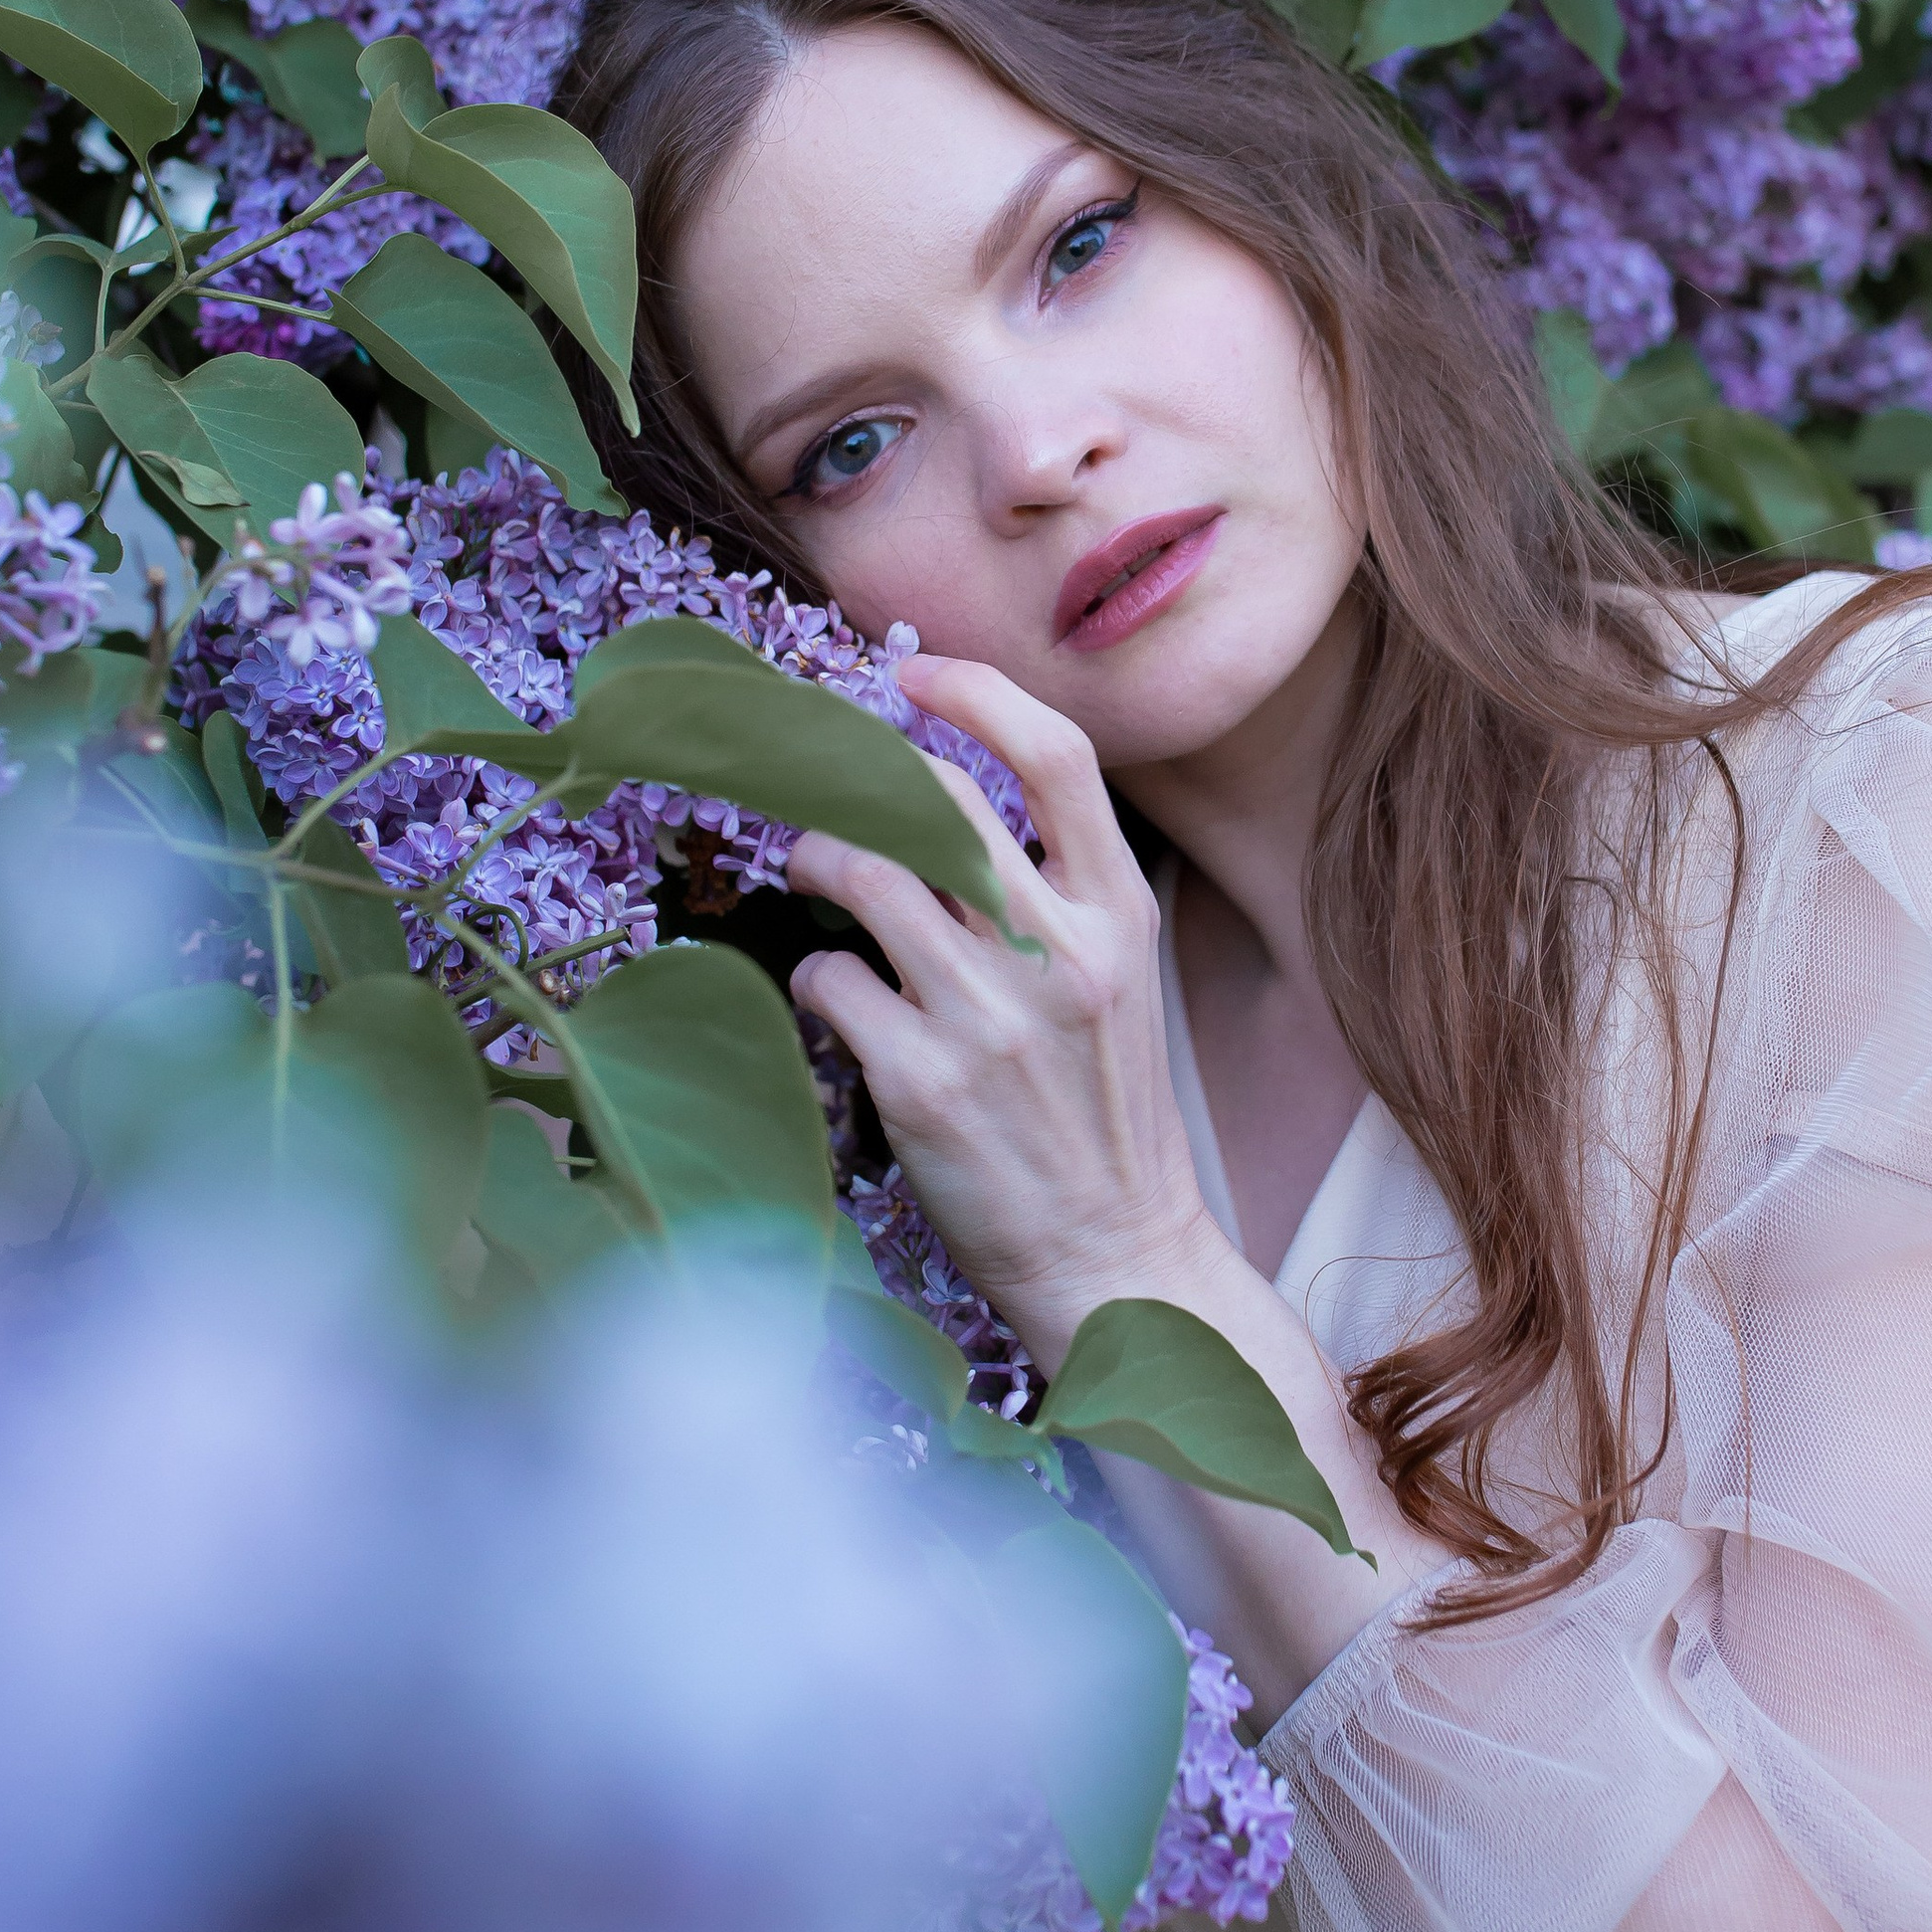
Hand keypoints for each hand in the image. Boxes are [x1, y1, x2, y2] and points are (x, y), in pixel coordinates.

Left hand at [785, 658, 1221, 1360]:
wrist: (1115, 1254)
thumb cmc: (1102, 1110)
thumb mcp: (1117, 979)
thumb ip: (1050, 892)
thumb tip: (935, 798)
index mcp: (1120, 914)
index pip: (1059, 756)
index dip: (978, 693)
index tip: (914, 676)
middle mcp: (1060, 952)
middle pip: (935, 798)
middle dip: (859, 779)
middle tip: (824, 789)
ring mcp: (989, 1016)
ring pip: (860, 872)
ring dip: (815, 858)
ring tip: (811, 871)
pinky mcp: (922, 1082)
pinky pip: (827, 981)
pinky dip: (815, 976)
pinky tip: (835, 997)